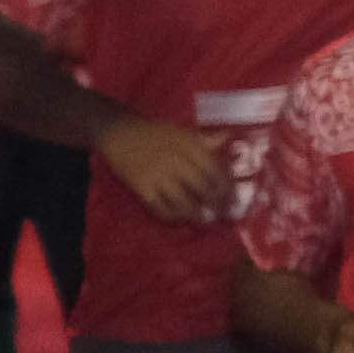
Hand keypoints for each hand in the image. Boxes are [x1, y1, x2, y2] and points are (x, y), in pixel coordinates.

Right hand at [93, 115, 232, 225]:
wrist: (118, 133)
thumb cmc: (153, 132)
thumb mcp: (180, 130)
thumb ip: (204, 139)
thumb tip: (228, 138)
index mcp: (187, 145)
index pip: (214, 169)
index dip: (227, 186)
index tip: (235, 198)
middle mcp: (175, 161)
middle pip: (202, 187)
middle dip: (217, 204)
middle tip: (226, 215)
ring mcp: (158, 176)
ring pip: (183, 201)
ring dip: (198, 214)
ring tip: (207, 221)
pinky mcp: (142, 187)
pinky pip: (160, 207)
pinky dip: (172, 216)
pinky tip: (181, 219)